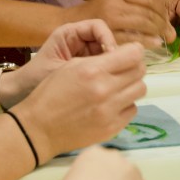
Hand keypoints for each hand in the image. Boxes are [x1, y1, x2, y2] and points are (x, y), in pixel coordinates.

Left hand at [10, 19, 118, 95]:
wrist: (20, 94)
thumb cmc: (34, 79)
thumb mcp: (58, 69)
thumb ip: (83, 65)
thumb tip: (112, 59)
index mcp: (69, 34)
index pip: (98, 27)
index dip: (108, 38)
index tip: (111, 56)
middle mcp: (78, 40)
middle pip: (105, 39)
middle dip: (112, 54)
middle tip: (115, 70)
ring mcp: (83, 54)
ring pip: (106, 54)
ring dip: (110, 65)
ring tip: (111, 80)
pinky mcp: (85, 67)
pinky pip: (101, 66)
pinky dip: (105, 74)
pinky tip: (106, 85)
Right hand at [11, 42, 145, 159]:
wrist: (39, 128)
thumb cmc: (51, 93)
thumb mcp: (70, 66)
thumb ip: (98, 59)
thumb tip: (123, 54)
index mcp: (93, 70)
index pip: (134, 54)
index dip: (134, 50)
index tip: (129, 52)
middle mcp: (105, 90)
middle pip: (140, 71)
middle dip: (134, 66)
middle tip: (123, 69)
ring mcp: (110, 111)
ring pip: (140, 90)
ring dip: (131, 85)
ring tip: (117, 87)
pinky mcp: (112, 128)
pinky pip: (132, 110)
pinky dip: (126, 104)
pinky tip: (112, 104)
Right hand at [63, 0, 171, 47]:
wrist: (67, 24)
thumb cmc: (93, 16)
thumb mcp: (111, 3)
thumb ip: (131, 6)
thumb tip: (160, 17)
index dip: (161, 10)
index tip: (167, 20)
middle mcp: (114, 2)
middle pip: (147, 12)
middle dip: (162, 23)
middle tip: (170, 33)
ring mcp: (110, 17)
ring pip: (143, 24)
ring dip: (157, 32)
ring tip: (164, 39)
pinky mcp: (108, 33)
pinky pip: (132, 38)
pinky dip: (146, 41)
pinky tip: (154, 44)